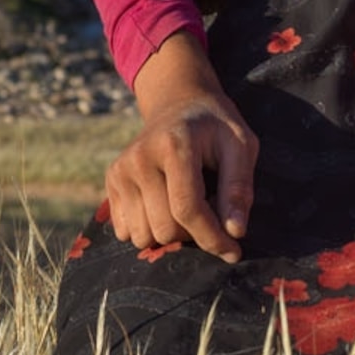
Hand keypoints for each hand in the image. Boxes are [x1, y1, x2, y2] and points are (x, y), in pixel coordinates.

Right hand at [103, 30, 257, 260]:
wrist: (178, 103)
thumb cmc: (215, 127)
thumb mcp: (242, 145)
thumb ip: (239, 187)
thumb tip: (235, 231)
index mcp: (174, 144)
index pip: (189, 209)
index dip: (213, 238)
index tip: (233, 252)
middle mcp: (140, 157)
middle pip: (165, 228)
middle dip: (194, 235)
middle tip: (210, 214)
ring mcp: (121, 169)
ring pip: (143, 236)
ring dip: (171, 234)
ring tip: (187, 206)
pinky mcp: (112, 180)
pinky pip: (125, 231)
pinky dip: (149, 229)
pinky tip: (165, 206)